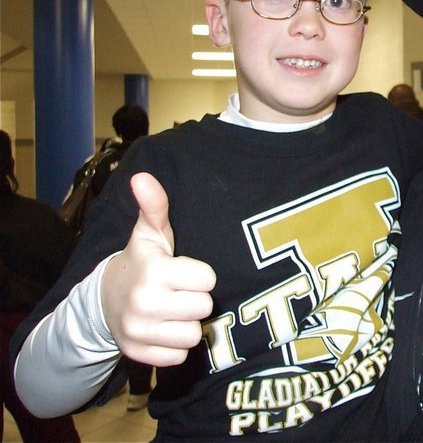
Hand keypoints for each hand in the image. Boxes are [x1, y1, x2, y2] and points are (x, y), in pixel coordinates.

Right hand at [101, 172, 216, 366]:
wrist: (104, 300)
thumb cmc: (141, 262)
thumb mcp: (149, 233)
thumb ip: (154, 206)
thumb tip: (142, 176)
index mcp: (153, 271)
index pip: (207, 279)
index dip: (200, 275)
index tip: (185, 271)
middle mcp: (144, 303)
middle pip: (204, 308)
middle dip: (196, 299)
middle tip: (179, 292)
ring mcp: (139, 332)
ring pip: (193, 334)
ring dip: (187, 323)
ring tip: (173, 310)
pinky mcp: (139, 355)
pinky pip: (179, 356)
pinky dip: (175, 345)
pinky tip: (164, 328)